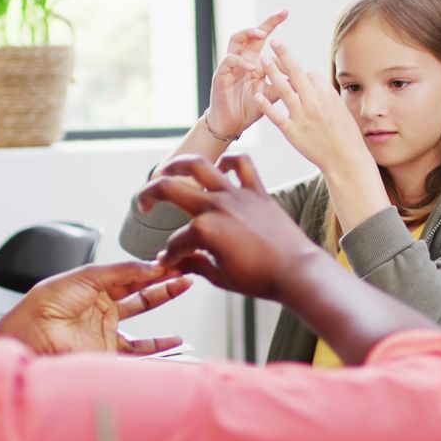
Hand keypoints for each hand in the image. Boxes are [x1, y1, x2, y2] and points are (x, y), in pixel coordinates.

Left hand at [0, 262, 191, 354]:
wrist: (32, 338)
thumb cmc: (45, 306)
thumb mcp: (86, 276)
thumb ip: (121, 270)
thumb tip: (150, 266)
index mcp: (92, 285)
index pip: (128, 272)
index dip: (149, 266)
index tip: (170, 260)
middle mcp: (100, 305)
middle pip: (138, 288)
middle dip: (162, 278)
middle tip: (183, 269)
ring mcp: (105, 328)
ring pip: (142, 312)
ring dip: (163, 299)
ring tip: (183, 287)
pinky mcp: (109, 351)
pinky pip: (140, 348)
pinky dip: (159, 345)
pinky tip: (174, 340)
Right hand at [137, 154, 323, 300]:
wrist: (297, 273)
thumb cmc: (260, 280)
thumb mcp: (220, 277)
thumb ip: (194, 264)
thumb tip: (176, 262)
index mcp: (204, 231)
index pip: (175, 241)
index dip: (168, 255)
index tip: (169, 263)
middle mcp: (217, 207)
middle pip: (170, 189)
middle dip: (148, 195)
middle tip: (143, 203)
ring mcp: (237, 195)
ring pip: (200, 166)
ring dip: (178, 164)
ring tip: (167, 169)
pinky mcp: (257, 191)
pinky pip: (242, 164)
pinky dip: (229, 161)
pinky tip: (220, 169)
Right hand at [207, 10, 288, 136]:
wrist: (232, 124)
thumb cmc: (250, 107)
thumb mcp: (271, 94)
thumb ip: (283, 83)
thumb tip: (303, 75)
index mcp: (253, 61)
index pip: (263, 37)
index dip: (272, 24)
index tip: (286, 12)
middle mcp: (241, 59)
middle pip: (249, 33)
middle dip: (265, 23)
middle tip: (280, 16)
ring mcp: (230, 66)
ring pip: (235, 40)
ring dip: (248, 35)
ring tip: (262, 36)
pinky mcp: (221, 75)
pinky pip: (229, 61)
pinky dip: (241, 61)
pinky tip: (252, 67)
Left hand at [254, 39, 371, 171]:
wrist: (345, 158)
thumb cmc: (345, 134)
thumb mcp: (340, 108)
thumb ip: (324, 94)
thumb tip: (313, 81)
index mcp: (327, 94)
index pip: (310, 74)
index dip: (302, 72)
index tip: (296, 72)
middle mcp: (313, 102)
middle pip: (295, 72)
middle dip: (283, 54)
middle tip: (273, 41)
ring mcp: (302, 116)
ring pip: (283, 89)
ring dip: (271, 72)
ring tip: (262, 60)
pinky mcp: (292, 132)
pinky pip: (276, 115)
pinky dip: (266, 105)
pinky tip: (256, 95)